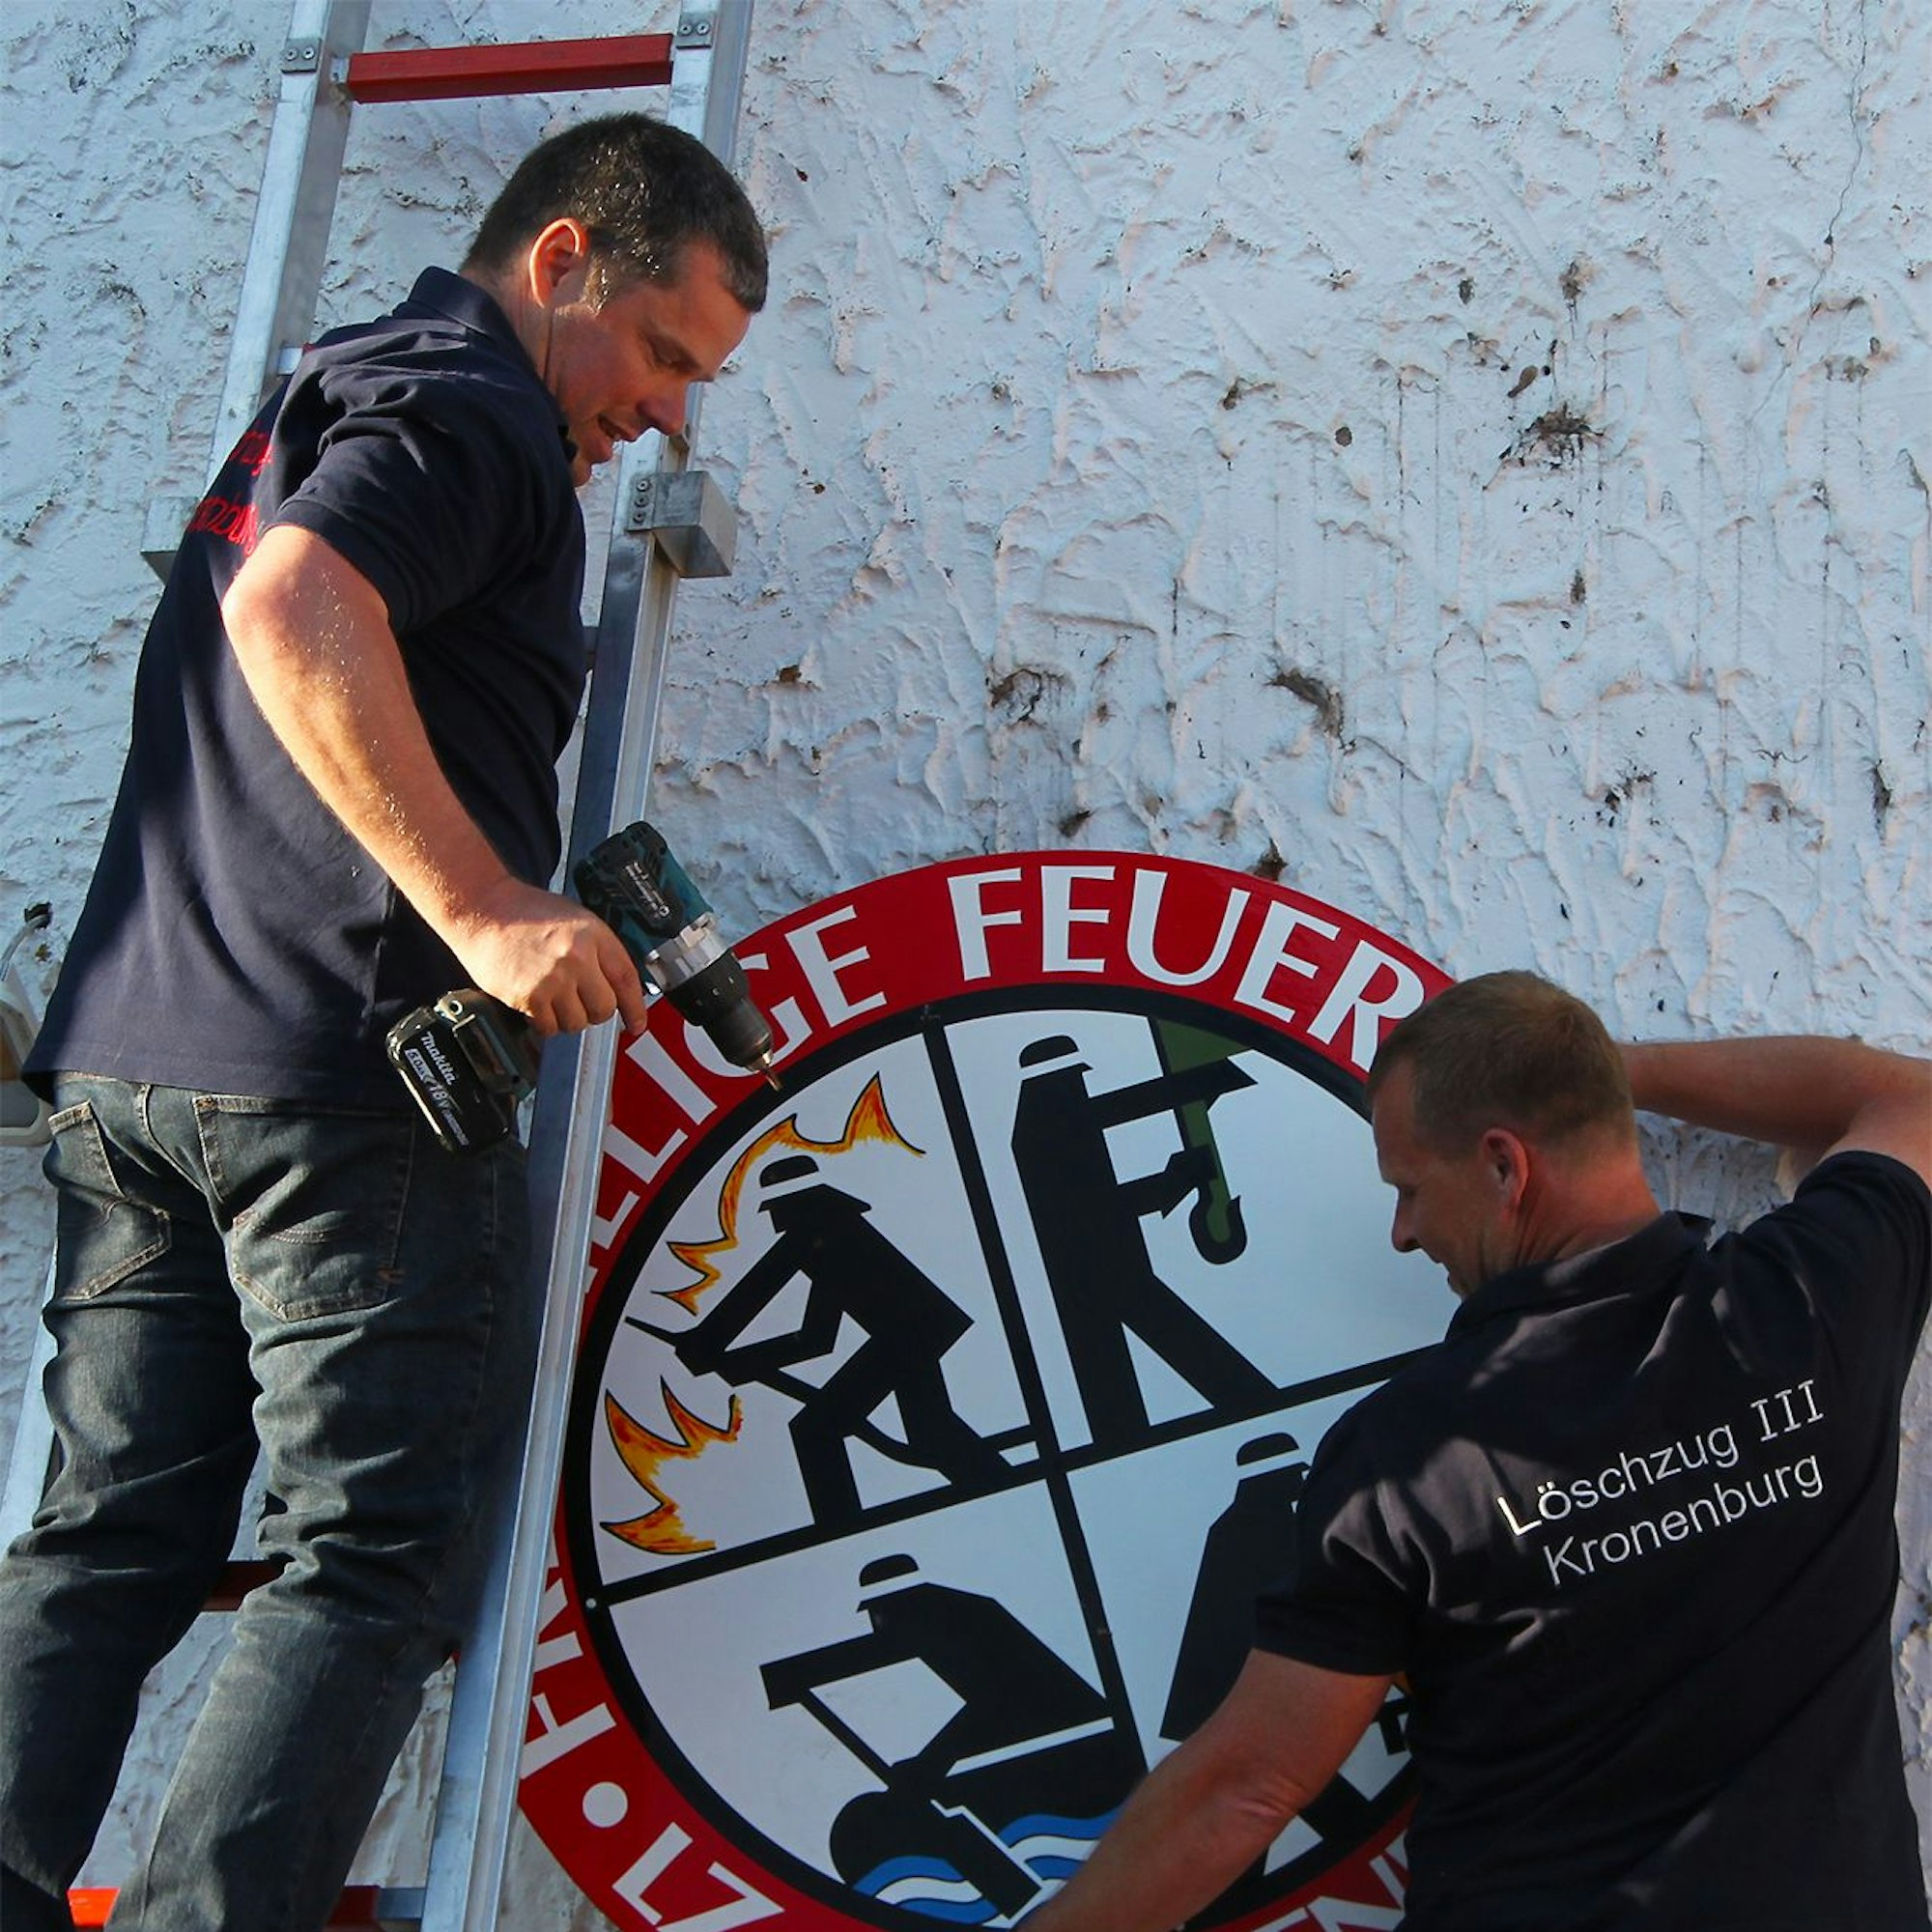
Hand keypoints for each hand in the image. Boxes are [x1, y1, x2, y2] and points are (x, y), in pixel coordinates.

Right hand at [445, 877, 648, 1036]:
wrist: (482, 909)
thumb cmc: (525, 912)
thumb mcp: (575, 919)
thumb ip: (598, 950)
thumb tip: (617, 986)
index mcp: (593, 935)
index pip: (627, 979)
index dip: (636, 1007)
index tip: (637, 1023)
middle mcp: (577, 957)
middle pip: (604, 1009)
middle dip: (595, 1011)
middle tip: (581, 1001)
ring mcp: (552, 979)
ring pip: (577, 1023)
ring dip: (569, 1018)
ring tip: (554, 997)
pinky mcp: (528, 997)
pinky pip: (549, 1028)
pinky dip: (545, 1022)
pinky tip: (537, 1002)